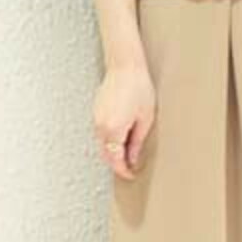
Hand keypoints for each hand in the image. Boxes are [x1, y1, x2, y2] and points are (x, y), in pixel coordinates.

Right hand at [93, 60, 155, 179]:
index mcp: (113, 130)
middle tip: (130, 168)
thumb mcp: (145, 118)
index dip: (123, 170)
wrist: (125, 66)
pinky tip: (120, 138)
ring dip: (113, 152)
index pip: (115, 160)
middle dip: (117, 164)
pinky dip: (109, 140)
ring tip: (128, 154)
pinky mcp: (96, 112)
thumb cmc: (138, 87)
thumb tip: (133, 158)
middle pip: (106, 154)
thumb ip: (137, 142)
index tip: (130, 174)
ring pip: (102, 144)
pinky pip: (101, 133)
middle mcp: (101, 126)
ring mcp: (96, 118)